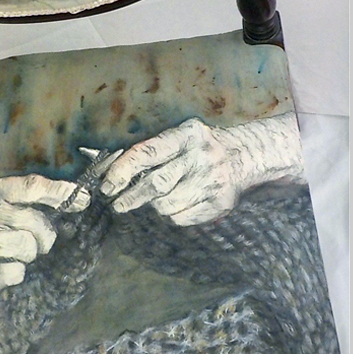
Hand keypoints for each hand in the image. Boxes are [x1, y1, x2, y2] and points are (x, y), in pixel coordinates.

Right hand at [0, 174, 88, 336]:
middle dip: (44, 238)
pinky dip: (11, 275)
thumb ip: (32, 205)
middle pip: (38, 222)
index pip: (34, 185)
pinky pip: (16, 271)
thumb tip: (75, 198)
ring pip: (29, 246)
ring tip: (9, 255)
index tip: (84, 198)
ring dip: (26, 257)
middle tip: (33, 245)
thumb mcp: (3, 210)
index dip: (61, 192)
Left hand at [99, 113, 302, 226]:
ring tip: (155, 200)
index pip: (147, 153)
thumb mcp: (179, 136)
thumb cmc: (199, 146)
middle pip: (156, 183)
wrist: (244, 156)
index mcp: (186, 134)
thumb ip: (149, 150)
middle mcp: (201, 156)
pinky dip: (172, 215)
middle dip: (131, 197)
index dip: (123, 170)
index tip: (108, 185)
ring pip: (167, 205)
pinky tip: (177, 204)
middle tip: (118, 204)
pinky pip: (182, 218)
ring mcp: (212, 181)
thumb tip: (108, 170)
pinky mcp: (220, 203)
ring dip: (154, 206)